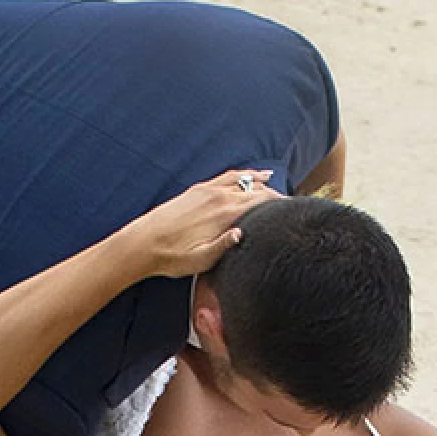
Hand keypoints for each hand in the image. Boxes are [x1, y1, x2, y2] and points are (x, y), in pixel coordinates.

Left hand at [123, 169, 279, 278]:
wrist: (142, 244)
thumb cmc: (172, 257)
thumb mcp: (202, 260)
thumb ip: (224, 246)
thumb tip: (241, 235)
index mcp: (224, 213)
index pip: (262, 202)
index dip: (280, 204)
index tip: (294, 209)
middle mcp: (218, 196)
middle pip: (255, 190)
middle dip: (273, 194)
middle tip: (288, 202)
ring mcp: (206, 190)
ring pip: (240, 179)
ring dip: (257, 180)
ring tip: (272, 179)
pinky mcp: (195, 190)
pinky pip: (224, 177)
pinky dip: (239, 175)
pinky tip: (244, 176)